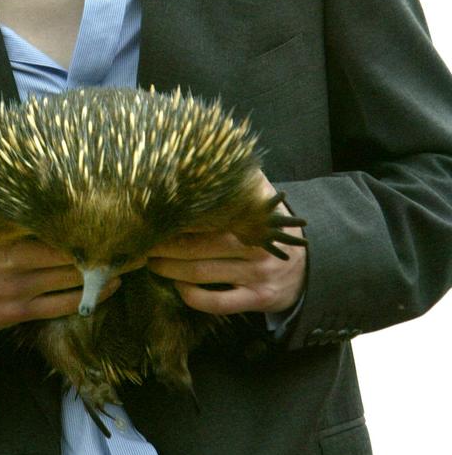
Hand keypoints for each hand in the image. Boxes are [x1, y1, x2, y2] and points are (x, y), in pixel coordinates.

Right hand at [0, 180, 119, 341]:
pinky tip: (109, 290)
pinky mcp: (19, 311)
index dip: (85, 215)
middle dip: (106, 245)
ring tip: (133, 262)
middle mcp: (18, 258)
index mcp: (6, 231)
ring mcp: (21, 287)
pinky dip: (88, 299)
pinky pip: (61, 306)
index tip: (114, 207)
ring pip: (72, 279)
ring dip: (105, 272)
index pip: (53, 219)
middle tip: (139, 238)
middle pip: (72, 249)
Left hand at [147, 173, 306, 315]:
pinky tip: (179, 288)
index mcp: (252, 219)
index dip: (177, 219)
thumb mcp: (266, 199)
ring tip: (152, 264)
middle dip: (165, 247)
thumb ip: (246, 179)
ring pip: (203, 274)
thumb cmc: (274, 227)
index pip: (207, 218)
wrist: (312, 267)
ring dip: (172, 271)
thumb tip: (224, 151)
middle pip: (199, 247)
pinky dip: (193, 297)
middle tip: (142, 243)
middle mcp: (254, 247)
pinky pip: (218, 303)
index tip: (153, 217)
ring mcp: (255, 276)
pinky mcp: (256, 300)